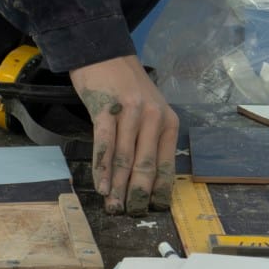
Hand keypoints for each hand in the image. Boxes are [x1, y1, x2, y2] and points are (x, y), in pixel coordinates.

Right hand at [70, 54, 179, 216]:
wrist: (104, 53)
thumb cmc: (127, 87)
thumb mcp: (150, 110)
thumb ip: (151, 139)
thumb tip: (145, 180)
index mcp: (168, 121)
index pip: (166, 164)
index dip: (158, 190)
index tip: (152, 210)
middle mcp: (154, 117)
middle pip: (146, 165)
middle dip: (138, 194)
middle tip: (130, 214)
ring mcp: (130, 112)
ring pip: (125, 158)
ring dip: (118, 187)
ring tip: (113, 206)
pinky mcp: (106, 109)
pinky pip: (105, 144)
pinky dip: (102, 168)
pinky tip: (100, 186)